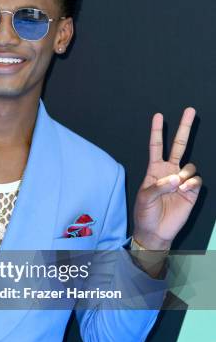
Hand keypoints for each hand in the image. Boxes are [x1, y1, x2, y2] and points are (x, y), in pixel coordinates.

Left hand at [133, 107, 201, 250]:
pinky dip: (191, 183)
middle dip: (184, 127)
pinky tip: (184, 190)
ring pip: (189, 165)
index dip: (157, 131)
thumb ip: (158, 186)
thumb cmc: (145, 213)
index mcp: (154, 170)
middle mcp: (169, 171)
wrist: (156, 231)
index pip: (156, 146)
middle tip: (190, 110)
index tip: (158, 115)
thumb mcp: (144, 198)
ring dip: (184, 173)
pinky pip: (195, 179)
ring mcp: (181, 180)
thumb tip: (176, 178)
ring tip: (177, 186)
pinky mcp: (192, 191)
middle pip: (178, 145)